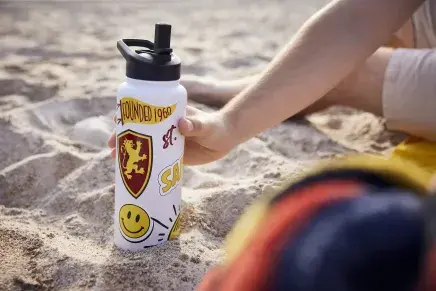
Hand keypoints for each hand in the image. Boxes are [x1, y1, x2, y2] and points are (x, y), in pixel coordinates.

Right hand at [107, 106, 236, 164]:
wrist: (226, 138)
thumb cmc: (214, 125)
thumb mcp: (205, 124)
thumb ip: (195, 124)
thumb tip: (182, 123)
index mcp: (167, 114)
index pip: (143, 112)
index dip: (127, 116)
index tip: (116, 121)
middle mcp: (163, 127)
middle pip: (138, 131)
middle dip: (122, 138)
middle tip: (111, 148)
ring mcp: (165, 142)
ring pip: (143, 147)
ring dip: (129, 154)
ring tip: (116, 162)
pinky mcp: (171, 156)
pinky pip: (154, 162)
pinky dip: (144, 167)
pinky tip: (133, 175)